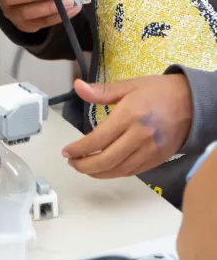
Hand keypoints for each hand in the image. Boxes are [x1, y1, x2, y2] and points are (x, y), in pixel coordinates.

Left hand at [63, 75, 192, 178]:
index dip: (79, 149)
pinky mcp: (157, 159)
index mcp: (129, 115)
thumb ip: (101, 91)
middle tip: (72, 162)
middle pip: (106, 160)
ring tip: (84, 167)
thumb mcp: (129, 86)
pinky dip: (115, 173)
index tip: (67, 151)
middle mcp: (139, 136)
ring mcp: (149, 150)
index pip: (98, 139)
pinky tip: (104, 168)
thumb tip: (78, 86)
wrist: (192, 103)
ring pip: (118, 170)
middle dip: (84, 166)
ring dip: (97, 173)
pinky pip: (132, 172)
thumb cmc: (159, 92)